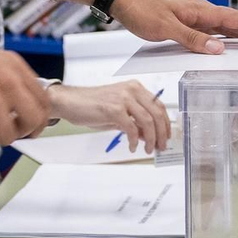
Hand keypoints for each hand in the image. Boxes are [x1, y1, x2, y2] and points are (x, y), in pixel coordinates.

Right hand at [0, 43, 52, 154]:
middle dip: (22, 132)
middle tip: (6, 133)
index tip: (31, 126)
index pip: (43, 99)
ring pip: (7, 137)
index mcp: (13, 67)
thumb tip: (22, 102)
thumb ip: (9, 78)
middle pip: (33, 121)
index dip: (39, 117)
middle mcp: (7, 84)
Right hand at [49, 81, 171, 152]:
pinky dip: (134, 140)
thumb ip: (134, 121)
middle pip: (157, 113)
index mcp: (135, 88)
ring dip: (150, 139)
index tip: (167, 136)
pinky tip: (132, 147)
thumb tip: (147, 135)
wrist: (70, 102)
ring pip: (148, 121)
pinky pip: (131, 128)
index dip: (166, 123)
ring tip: (148, 149)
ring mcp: (123, 98)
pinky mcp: (114, 109)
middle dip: (161, 133)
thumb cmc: (91, 106)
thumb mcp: (118, 113)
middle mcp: (132, 90)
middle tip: (160, 146)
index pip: (159, 105)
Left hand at [109, 0, 237, 53]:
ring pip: (231, 26)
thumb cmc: (142, 10)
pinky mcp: (190, 22)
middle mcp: (204, 12)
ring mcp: (198, 17)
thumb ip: (192, 39)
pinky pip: (217, 30)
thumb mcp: (165, 27)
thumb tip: (220, 49)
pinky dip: (232, 37)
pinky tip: (236, 45)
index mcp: (202, 11)